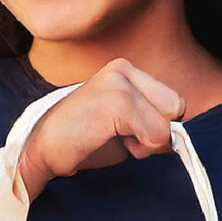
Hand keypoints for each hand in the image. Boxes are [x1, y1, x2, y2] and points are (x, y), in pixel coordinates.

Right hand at [17, 57, 185, 199]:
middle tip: (120, 139)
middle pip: (177, 107)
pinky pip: (155, 133)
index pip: (173, 102)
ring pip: (167, 123)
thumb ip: (152, 125)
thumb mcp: (123, 130)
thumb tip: (180, 137)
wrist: (41, 152)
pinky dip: (139, 148)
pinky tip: (107, 140)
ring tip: (111, 139)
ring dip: (146, 144)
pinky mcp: (117, 100)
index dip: (157, 127)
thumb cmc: (81, 143)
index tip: (126, 135)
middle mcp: (124, 69)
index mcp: (126, 71)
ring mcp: (120, 81)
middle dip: (156, 133)